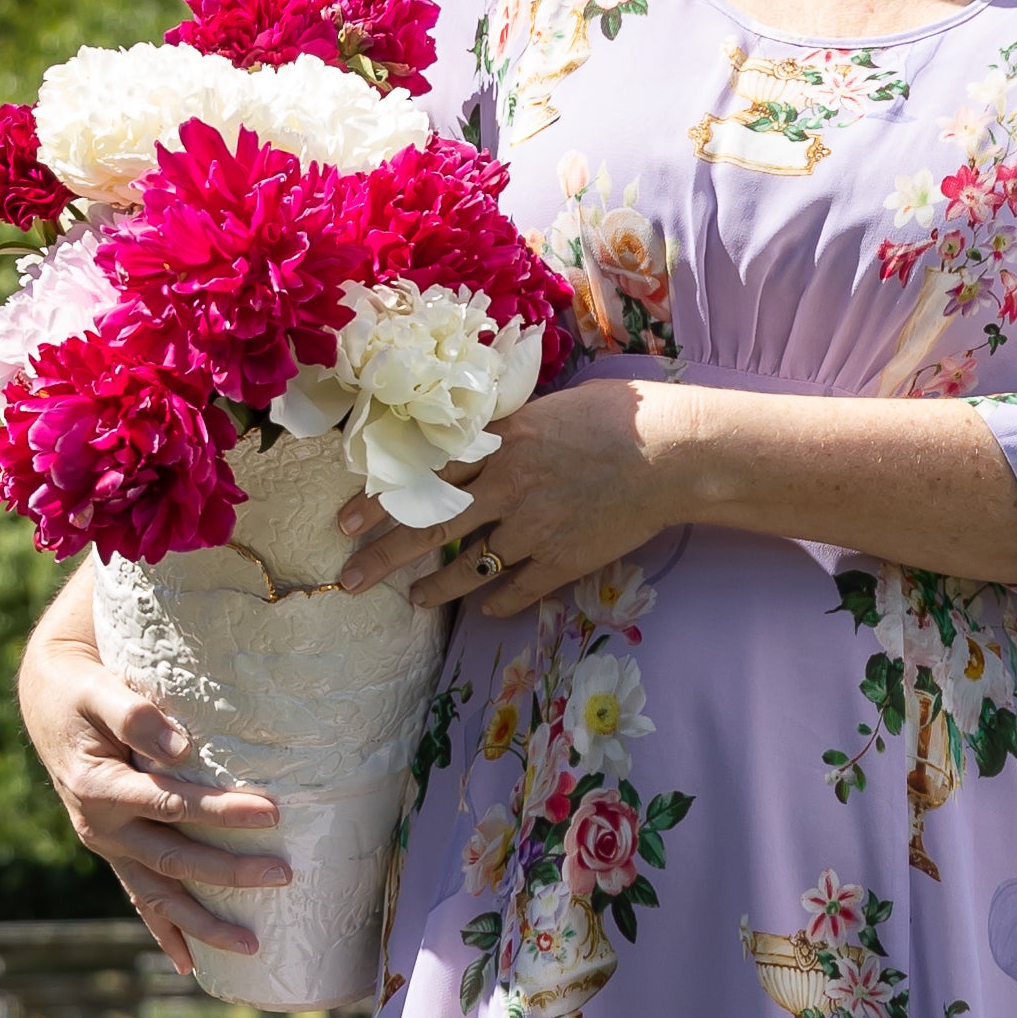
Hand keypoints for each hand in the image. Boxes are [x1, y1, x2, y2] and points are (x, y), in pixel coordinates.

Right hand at [17, 627, 286, 973]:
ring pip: (158, 894)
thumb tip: (181, 746)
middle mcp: (101, 827)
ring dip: (202, 923)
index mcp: (99, 788)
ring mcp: (107, 846)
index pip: (171, 804)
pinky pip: (141, 898)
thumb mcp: (101, 690)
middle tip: (283, 875)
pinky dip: (164, 931)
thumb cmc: (83, 692)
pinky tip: (188, 963)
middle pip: (172, 859)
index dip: (220, 812)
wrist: (47, 703)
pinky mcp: (114, 852)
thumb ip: (135, 715)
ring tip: (251, 946)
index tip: (272, 814)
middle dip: (228, 873)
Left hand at [332, 373, 688, 625]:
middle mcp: (507, 487)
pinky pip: (519, 589)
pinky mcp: (565, 559)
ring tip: (413, 602)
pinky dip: (498, 602)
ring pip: (470, 567)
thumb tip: (481, 436)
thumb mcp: (550, 407)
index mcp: (500, 443)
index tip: (344, 521)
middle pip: (431, 526)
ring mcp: (535, 528)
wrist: (672, 451)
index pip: (423, 475)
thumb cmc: (620, 415)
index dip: (380, 501)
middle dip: (383, 556)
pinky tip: (484, 610)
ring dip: (436, 588)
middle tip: (350, 578)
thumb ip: (509, 428)